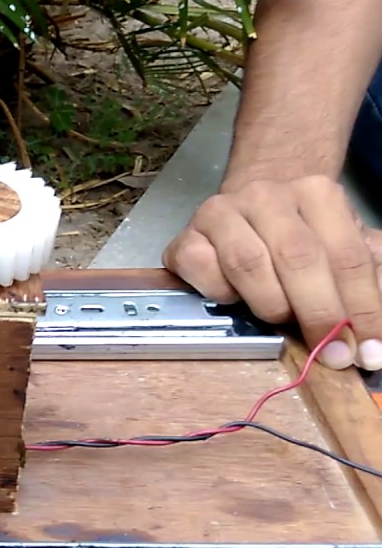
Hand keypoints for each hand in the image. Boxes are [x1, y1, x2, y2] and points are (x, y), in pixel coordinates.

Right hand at [163, 175, 381, 369]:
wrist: (250, 211)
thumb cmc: (303, 238)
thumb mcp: (345, 250)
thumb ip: (368, 283)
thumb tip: (374, 341)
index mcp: (317, 194)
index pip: (348, 257)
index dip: (362, 309)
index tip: (367, 353)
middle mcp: (267, 196)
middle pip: (298, 257)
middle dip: (319, 314)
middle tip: (330, 354)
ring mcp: (220, 213)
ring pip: (247, 264)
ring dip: (271, 304)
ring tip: (281, 320)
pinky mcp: (184, 237)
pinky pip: (201, 269)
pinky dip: (221, 293)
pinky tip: (234, 299)